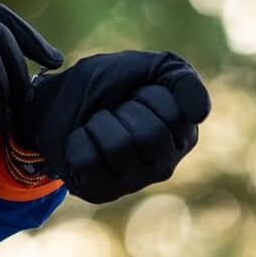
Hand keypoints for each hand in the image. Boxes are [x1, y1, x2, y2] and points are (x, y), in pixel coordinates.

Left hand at [11, 50, 209, 202]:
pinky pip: (88, 161)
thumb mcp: (142, 65)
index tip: (135, 93)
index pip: (176, 112)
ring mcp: (134, 182)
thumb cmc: (103, 84)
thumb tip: (200, 113)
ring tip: (96, 124)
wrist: (55, 98)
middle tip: (114, 110)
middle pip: (152, 136)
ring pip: (119, 148)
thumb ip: (181, 78)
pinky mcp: (101, 191)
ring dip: (99, 123)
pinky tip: (80, 141)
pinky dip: (77, 140)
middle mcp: (165, 163)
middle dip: (123, 110)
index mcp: (182, 132)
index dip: (146, 93)